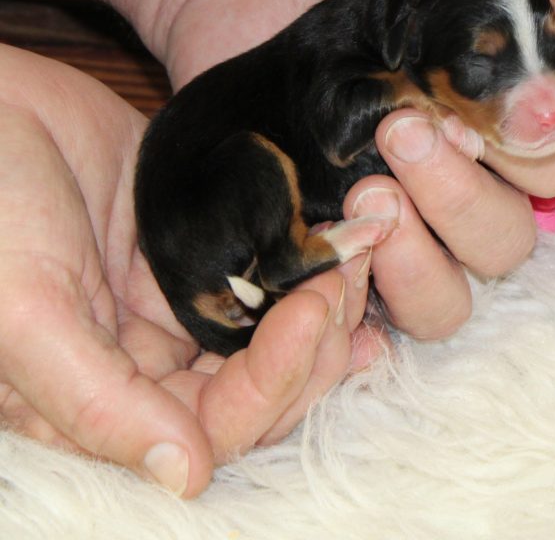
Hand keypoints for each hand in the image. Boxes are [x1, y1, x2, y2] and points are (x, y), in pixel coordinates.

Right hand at [0, 44, 376, 496]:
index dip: (273, 381)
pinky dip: (310, 260)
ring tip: (356, 256)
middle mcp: (151, 357)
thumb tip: (184, 477)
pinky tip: (347, 245)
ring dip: (324, 303)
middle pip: (262, 384)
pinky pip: (272, 267)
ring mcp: (184, 296)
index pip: (215, 423)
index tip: (308, 313)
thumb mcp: (24, 312)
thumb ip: (97, 402)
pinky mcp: (207, 243)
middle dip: (312, 343)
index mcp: (105, 395)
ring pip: (277, 328)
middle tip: (341, 280)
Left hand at [137, 0, 554, 343]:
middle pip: (503, 246)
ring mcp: (387, 222)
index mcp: (497, 124)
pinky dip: (352, 292)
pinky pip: (354, 309)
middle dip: (464, 202)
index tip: (471, 110)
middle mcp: (452, 184)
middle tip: (402, 133)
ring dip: (418, 265)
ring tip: (366, 194)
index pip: (554, 171)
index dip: (532, 153)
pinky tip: (326, 239)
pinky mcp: (322, 244)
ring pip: (443, 302)